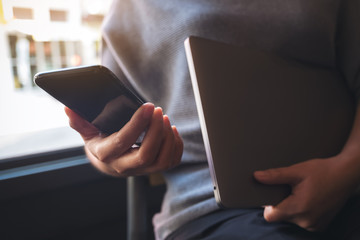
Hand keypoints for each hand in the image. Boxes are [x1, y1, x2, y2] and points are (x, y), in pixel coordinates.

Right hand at [65, 102, 182, 176]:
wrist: (109, 161)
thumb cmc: (99, 141)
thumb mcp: (87, 131)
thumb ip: (79, 121)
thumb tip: (69, 108)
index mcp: (106, 154)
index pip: (123, 141)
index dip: (137, 124)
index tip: (147, 106)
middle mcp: (124, 167)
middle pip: (146, 155)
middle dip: (156, 132)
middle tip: (158, 111)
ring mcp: (141, 171)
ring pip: (162, 161)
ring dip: (168, 139)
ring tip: (165, 119)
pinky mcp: (154, 169)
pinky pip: (171, 163)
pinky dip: (176, 146)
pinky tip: (172, 130)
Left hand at [254, 156, 358, 231]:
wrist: (346, 174)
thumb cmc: (323, 171)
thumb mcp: (296, 171)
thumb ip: (275, 176)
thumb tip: (256, 176)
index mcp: (299, 208)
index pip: (270, 216)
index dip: (268, 205)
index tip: (274, 194)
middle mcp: (307, 221)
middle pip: (281, 217)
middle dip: (282, 204)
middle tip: (291, 189)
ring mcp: (315, 225)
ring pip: (292, 219)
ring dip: (292, 208)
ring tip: (302, 193)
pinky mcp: (320, 225)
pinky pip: (302, 221)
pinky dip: (302, 212)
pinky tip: (309, 199)